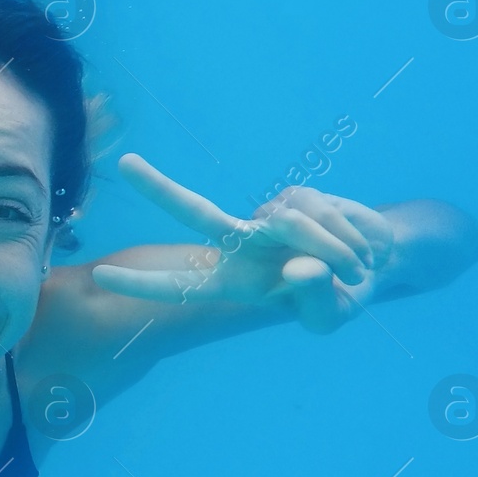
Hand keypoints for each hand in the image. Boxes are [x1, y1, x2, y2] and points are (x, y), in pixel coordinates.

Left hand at [91, 154, 394, 332]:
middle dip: (158, 188)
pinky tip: (358, 246)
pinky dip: (348, 237)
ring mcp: (266, 216)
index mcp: (235, 283)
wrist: (376, 262)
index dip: (142, 284)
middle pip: (193, 212)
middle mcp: (241, 244)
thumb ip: (313, 299)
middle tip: (123, 163)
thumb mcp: (331, 313)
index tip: (101, 275)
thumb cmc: (340, 296)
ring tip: (355, 267)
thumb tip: (298, 268)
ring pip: (293, 225)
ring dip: (336, 251)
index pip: (181, 284)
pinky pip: (322, 214)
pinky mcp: (295, 196)